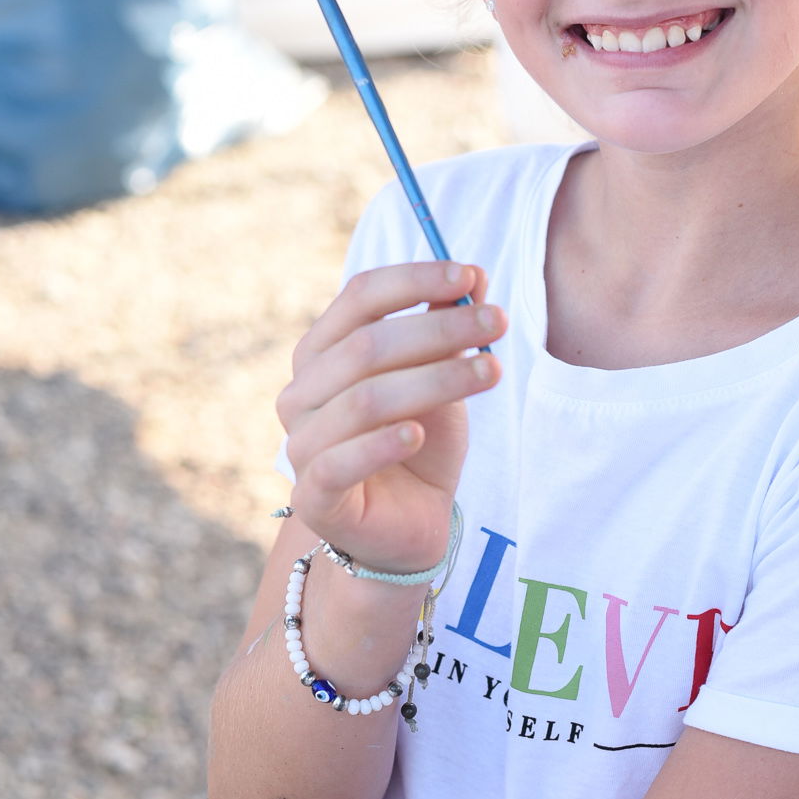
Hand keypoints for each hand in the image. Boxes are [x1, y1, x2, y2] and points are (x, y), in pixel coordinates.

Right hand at [277, 261, 503, 570]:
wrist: (410, 522)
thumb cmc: (418, 439)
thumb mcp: (439, 375)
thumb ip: (445, 327)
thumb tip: (475, 275)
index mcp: (323, 351)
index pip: (360, 297)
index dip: (414, 280)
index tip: (469, 276)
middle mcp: (301, 392)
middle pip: (367, 346)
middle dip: (439, 329)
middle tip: (497, 322)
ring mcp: (301, 444)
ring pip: (366, 400)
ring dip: (436, 380)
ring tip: (491, 371)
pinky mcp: (314, 496)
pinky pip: (342, 462)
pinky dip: (382, 443)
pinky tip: (419, 433)